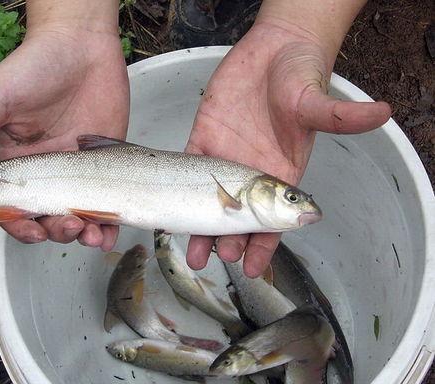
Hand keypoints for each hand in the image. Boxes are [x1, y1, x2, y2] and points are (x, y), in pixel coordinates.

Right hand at [0, 26, 128, 250]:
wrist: (81, 44)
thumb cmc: (34, 66)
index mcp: (15, 164)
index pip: (12, 207)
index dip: (17, 224)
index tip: (27, 226)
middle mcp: (46, 174)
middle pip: (46, 220)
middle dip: (54, 232)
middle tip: (66, 226)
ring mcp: (77, 172)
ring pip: (78, 219)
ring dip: (83, 235)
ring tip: (91, 234)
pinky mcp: (105, 165)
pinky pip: (106, 204)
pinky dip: (108, 225)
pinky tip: (109, 232)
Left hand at [184, 20, 390, 276]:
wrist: (275, 50)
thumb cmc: (300, 76)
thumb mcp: (316, 100)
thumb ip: (338, 115)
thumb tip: (382, 113)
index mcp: (280, 175)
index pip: (273, 220)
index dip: (263, 244)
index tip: (252, 268)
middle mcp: (251, 174)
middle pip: (238, 218)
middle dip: (229, 240)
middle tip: (218, 256)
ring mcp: (225, 158)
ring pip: (209, 201)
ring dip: (201, 227)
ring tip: (194, 253)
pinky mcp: (204, 138)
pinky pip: (189, 167)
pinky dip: (180, 189)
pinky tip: (172, 212)